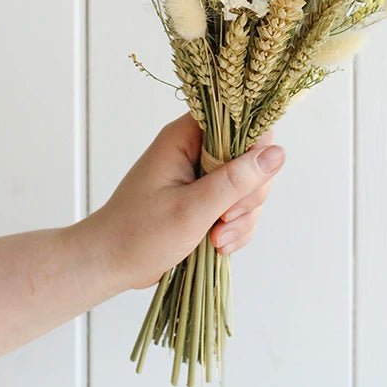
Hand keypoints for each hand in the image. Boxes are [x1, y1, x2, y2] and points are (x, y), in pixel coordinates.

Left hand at [84, 113, 284, 289]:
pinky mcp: (205, 199)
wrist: (109, 264)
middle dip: (247, 195)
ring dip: (241, 218)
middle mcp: (196, 150)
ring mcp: (201, 175)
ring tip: (217, 240)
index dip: (254, 149)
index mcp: (186, 137)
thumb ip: (236, 180)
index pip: (239, 122)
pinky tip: (218, 246)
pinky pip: (238, 207)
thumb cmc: (139, 233)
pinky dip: (235, 228)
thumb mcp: (192, 208)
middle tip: (225, 220)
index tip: (246, 185)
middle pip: (250, 158)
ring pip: (247, 186)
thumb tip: (277, 153)